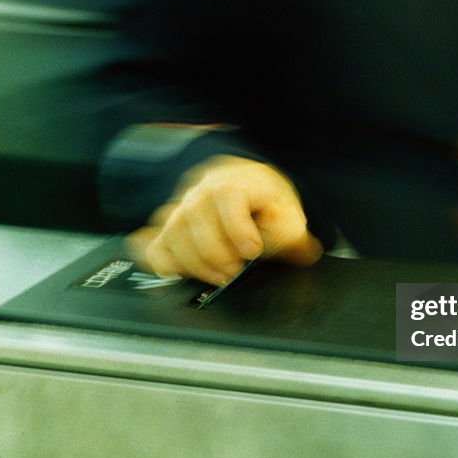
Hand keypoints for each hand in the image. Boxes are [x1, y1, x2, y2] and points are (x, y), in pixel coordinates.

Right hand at [126, 155, 322, 284]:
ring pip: (172, 231)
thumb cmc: (266, 206)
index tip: (251, 251)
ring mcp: (182, 207)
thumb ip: (292, 233)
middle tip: (233, 272)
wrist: (249, 194)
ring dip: (194, 262)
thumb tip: (302, 250)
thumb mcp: (289, 215)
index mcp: (239, 180)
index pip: (227, 194)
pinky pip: (155, 246)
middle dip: (214, 252)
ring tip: (219, 277)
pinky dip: (165, 264)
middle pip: (194, 213)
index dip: (236, 225)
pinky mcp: (168, 229)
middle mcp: (204, 189)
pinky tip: (186, 273)